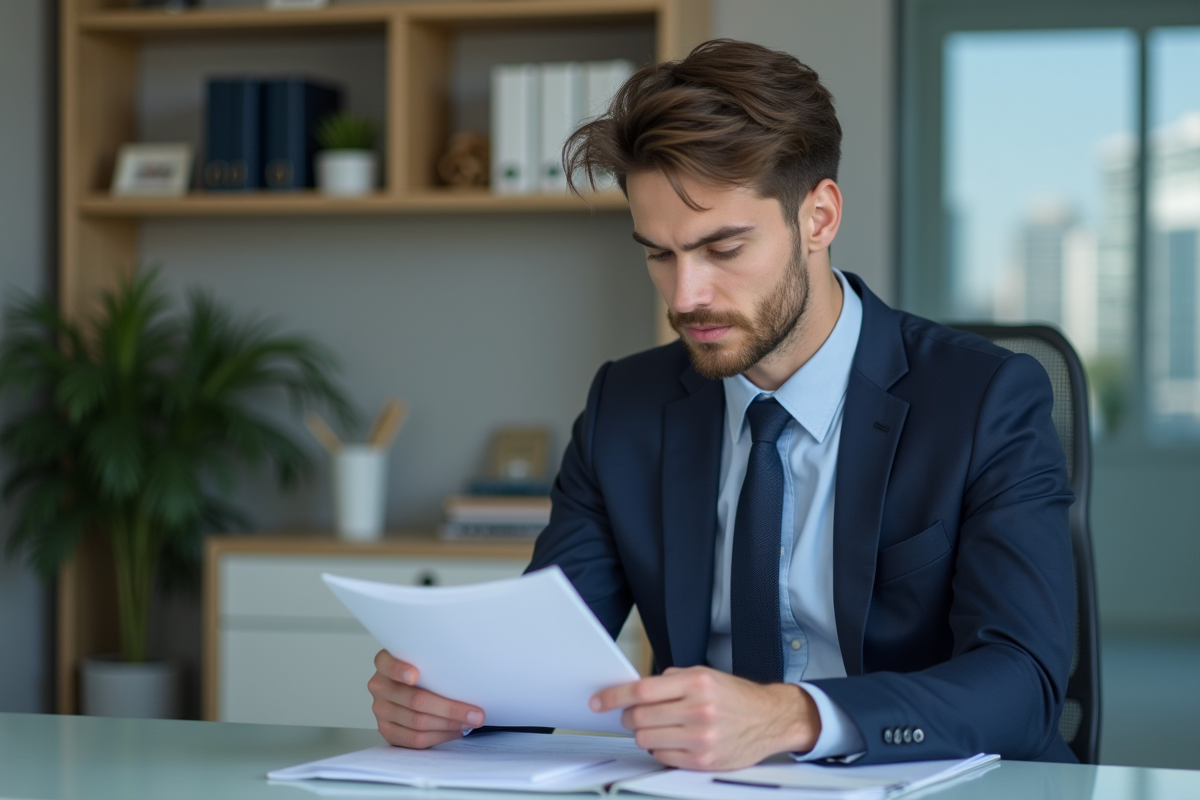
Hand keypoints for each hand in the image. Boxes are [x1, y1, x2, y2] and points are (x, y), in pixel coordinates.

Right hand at [368, 649, 484, 747]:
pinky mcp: (386, 730)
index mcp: (385, 663)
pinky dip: (439, 736)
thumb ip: (436, 661)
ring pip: (418, 722)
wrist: (409, 687)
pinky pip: (414, 739)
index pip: (387, 664)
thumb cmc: (425, 671)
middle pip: (415, 700)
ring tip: (469, 723)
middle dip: (449, 708)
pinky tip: (455, 731)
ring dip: (448, 724)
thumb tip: (470, 671)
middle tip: (475, 714)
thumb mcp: (427, 659)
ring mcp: (381, 709)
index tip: (415, 676)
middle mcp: (379, 686)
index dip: (400, 670)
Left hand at [589, 666, 819, 770]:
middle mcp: (699, 710)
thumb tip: (636, 690)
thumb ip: (671, 680)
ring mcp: (701, 738)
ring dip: (644, 733)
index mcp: (697, 684)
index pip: (642, 690)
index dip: (614, 696)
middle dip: (629, 717)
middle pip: (640, 717)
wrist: (769, 719)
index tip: (599, 701)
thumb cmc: (735, 696)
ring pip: (647, 740)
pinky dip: (660, 749)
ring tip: (657, 727)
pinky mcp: (703, 761)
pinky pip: (662, 757)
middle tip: (634, 714)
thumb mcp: (705, 675)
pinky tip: (673, 740)